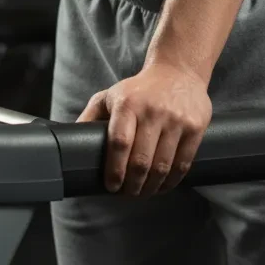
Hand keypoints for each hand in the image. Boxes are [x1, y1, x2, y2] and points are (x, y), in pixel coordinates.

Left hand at [78, 61, 211, 197]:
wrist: (178, 70)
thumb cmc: (139, 89)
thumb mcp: (111, 95)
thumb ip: (90, 116)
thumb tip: (69, 141)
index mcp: (127, 104)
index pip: (119, 143)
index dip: (114, 170)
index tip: (111, 186)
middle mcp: (152, 111)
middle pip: (141, 160)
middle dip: (132, 186)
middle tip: (127, 195)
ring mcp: (175, 119)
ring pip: (162, 166)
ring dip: (150, 188)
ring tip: (143, 193)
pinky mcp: (195, 127)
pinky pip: (183, 164)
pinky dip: (171, 182)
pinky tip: (162, 186)